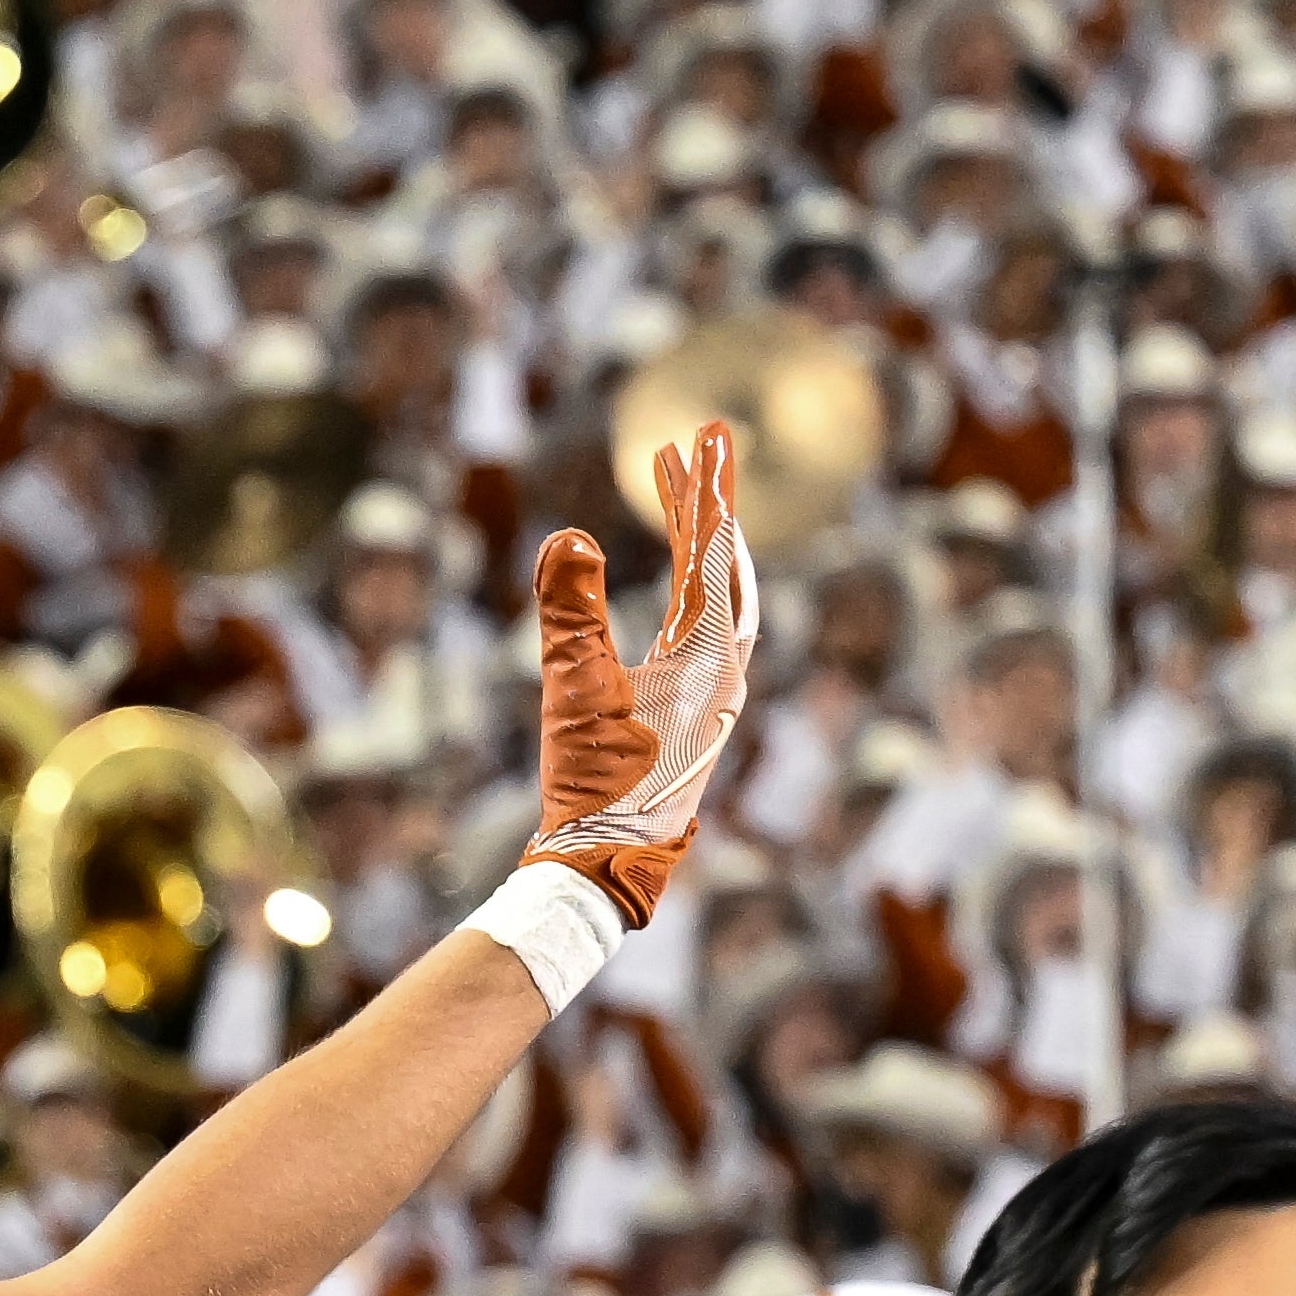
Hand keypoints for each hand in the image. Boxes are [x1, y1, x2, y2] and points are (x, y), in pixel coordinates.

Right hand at [519, 419, 758, 922]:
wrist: (606, 860)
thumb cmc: (593, 783)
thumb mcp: (573, 692)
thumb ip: (568, 613)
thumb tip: (569, 538)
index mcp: (710, 659)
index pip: (713, 556)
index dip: (705, 492)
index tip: (704, 435)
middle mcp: (726, 667)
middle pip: (727, 561)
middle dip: (711, 498)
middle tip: (704, 435)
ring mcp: (715, 686)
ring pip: (719, 588)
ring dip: (698, 535)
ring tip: (674, 482)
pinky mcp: (694, 703)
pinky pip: (703, 619)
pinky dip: (689, 578)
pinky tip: (672, 566)